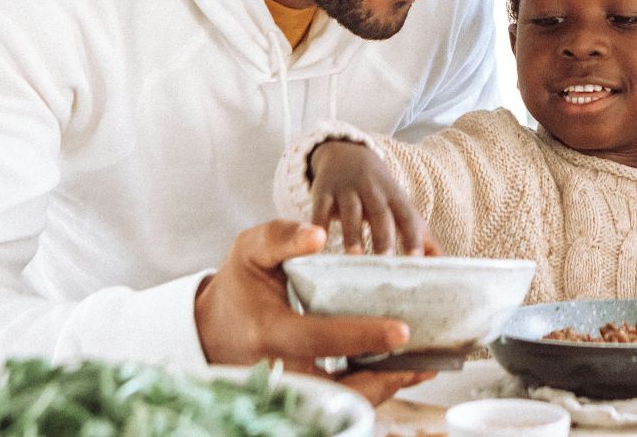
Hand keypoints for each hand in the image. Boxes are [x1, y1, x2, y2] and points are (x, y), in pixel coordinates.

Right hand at [195, 220, 435, 403]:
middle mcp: (278, 368)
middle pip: (337, 386)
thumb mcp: (250, 251)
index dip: (361, 337)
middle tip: (425, 361)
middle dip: (383, 378)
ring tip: (423, 368)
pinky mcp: (299, 395)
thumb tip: (318, 234)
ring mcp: (288, 388)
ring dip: (384, 388)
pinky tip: (400, 373)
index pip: (319, 338)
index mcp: (268, 330)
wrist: (211, 329)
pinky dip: (370, 390)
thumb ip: (281, 236)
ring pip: (341, 402)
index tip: (401, 330)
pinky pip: (338, 402)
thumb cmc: (239, 286)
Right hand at [308, 139, 435, 255]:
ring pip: (352, 211)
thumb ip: (422, 236)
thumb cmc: (380, 193)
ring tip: (355, 257)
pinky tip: (318, 245)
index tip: (416, 259)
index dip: (412, 236)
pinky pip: (320, 209)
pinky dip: (319, 225)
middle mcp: (373, 191)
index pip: (407, 216)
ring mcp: (347, 190)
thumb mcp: (401, 207)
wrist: (347, 154)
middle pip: (381, 213)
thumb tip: (446, 264)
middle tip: (386, 262)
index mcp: (395, 198)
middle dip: (383, 236)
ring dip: (353, 233)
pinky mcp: (323, 192)